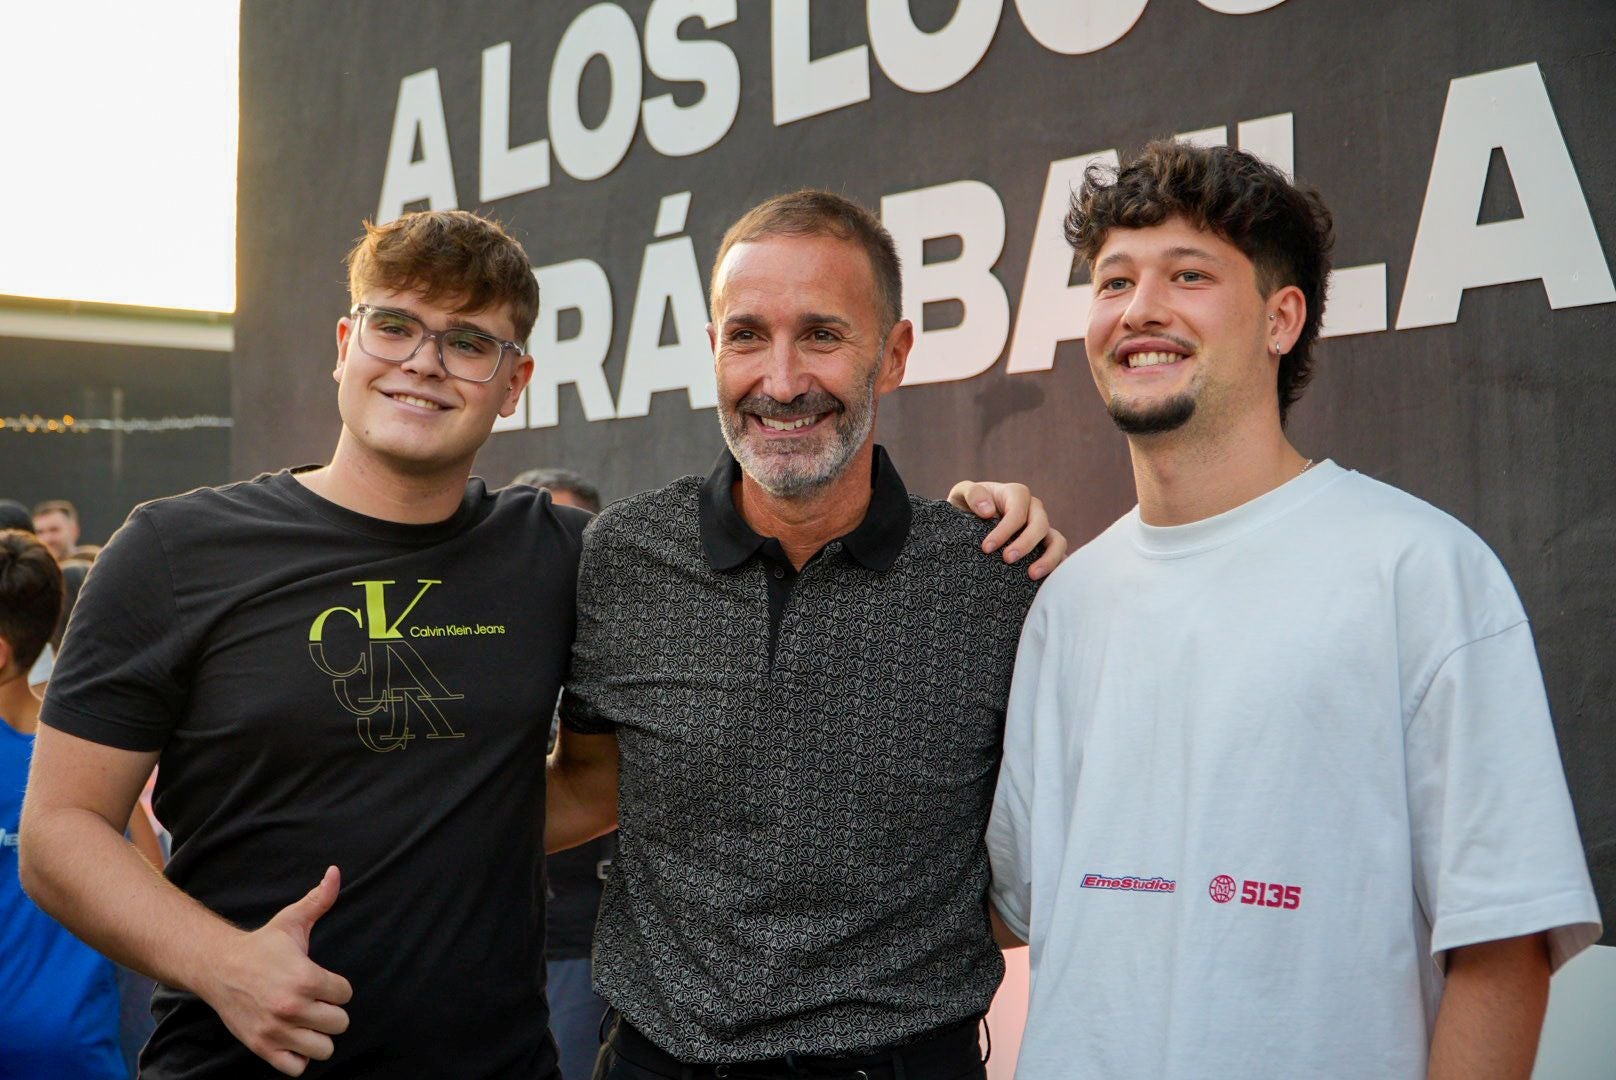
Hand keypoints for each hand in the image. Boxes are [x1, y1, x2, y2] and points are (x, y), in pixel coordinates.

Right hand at [199, 867, 352, 1075]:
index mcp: (304, 977)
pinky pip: (297, 1067)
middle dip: (331, 1012)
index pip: (346, 994)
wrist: (218, 967)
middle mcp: (291, 1007)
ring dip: (319, 1037)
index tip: (322, 982)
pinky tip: (295, 1038)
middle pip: (340, 1023)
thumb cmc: (262, 946)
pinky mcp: (262, 1047)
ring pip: (324, 1049)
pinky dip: (300, 1057)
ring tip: (308, 1022)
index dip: (338, 987)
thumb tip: (335, 872)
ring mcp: (276, 1030)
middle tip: (316, 1002)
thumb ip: (319, 899)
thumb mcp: (291, 921)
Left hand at [948, 481, 1067, 579]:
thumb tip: (988, 511)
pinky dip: (1057, 569)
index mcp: (1016, 495)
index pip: (1017, 511)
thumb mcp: (962, 494)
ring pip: (1057, 541)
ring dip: (1048, 558)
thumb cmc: (968, 507)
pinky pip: (1060, 558)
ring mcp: (1043, 531)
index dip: (1005, 530)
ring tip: (1032, 575)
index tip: (987, 548)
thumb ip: (972, 494)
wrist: (970, 523)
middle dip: (1025, 543)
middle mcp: (1034, 511)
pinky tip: (1044, 583)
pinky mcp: (1046, 549)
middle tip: (1007, 559)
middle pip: (1040, 524)